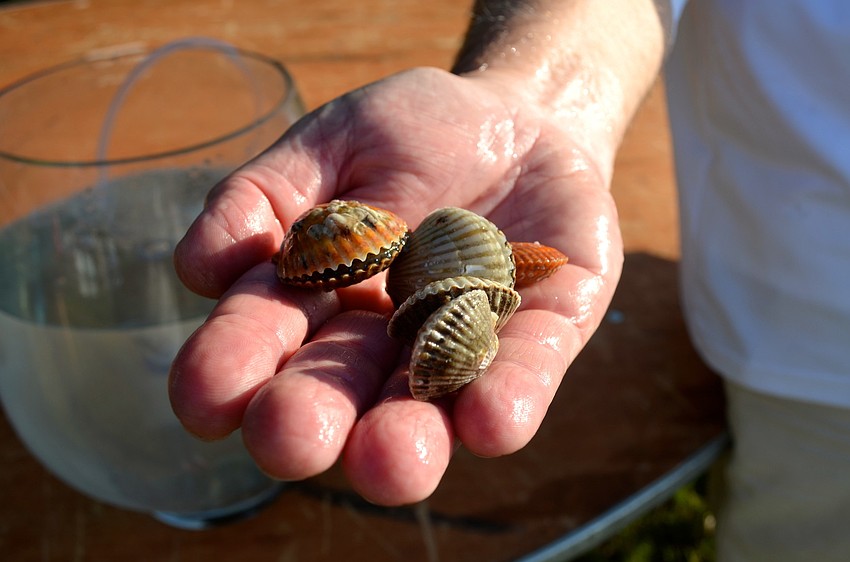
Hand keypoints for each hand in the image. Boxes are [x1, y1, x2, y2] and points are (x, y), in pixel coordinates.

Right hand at [169, 67, 622, 504]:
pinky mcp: (544, 330)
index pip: (265, 337)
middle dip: (313, 417)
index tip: (202, 399)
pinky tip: (492, 423)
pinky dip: (509, 395)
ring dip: (409, 438)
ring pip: (431, 403)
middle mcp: (384, 341)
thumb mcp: (329, 146)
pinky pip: (527, 368)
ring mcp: (464, 339)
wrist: (516, 121)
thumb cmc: (409, 136)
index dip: (231, 367)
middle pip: (342, 391)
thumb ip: (263, 197)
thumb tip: (199, 268)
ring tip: (392, 464)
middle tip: (288, 440)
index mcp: (319, 300)